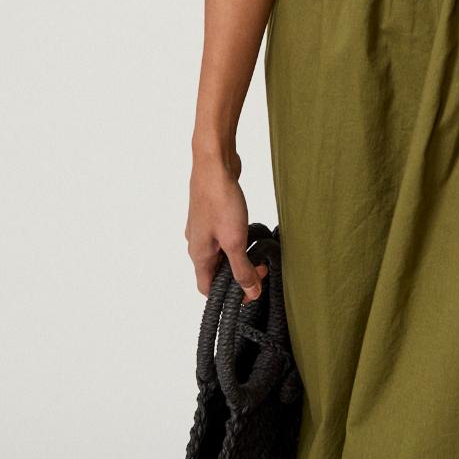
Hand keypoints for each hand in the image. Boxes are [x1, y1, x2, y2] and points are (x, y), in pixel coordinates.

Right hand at [185, 145, 268, 302]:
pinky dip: (238, 240)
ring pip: (221, 253)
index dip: (228, 296)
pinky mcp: (212, 214)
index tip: (251, 292)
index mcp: (198, 255)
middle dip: (238, 275)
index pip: (208, 289)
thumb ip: (242, 269)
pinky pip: (224, 236)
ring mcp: (203, 228)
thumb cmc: (219, 199)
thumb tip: (250, 293)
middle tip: (262, 269)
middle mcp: (197, 243)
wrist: (214, 162)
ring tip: (259, 252)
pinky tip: (251, 233)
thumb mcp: (235, 240)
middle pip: (216, 271)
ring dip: (240, 257)